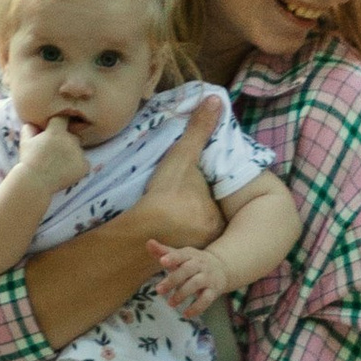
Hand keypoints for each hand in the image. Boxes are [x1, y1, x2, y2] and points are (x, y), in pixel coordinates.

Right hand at [21, 115, 88, 188]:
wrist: (35, 182)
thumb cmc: (28, 161)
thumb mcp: (25, 142)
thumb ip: (29, 129)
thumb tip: (32, 123)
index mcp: (56, 131)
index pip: (63, 118)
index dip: (60, 123)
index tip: (57, 128)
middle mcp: (70, 139)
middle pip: (73, 136)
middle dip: (66, 142)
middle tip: (56, 152)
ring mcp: (79, 153)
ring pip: (78, 150)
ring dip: (72, 154)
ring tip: (60, 164)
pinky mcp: (84, 166)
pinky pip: (84, 163)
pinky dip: (78, 167)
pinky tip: (66, 172)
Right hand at [134, 103, 226, 253]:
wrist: (142, 230)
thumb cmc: (165, 194)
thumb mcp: (182, 157)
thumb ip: (199, 130)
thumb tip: (216, 99)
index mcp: (218, 213)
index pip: (213, 198)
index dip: (200, 191)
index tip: (187, 188)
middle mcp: (212, 236)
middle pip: (203, 217)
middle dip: (193, 211)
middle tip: (175, 203)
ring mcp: (194, 251)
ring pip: (190, 234)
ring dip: (181, 228)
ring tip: (165, 218)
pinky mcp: (174, 260)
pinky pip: (176, 247)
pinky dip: (168, 241)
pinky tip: (157, 235)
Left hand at [148, 238, 227, 318]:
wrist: (222, 267)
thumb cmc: (193, 262)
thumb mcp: (180, 256)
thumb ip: (164, 251)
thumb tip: (149, 243)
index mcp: (190, 255)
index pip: (181, 255)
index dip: (172, 258)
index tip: (162, 261)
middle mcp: (200, 265)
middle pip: (187, 270)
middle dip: (173, 280)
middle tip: (158, 290)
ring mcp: (207, 278)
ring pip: (196, 284)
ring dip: (182, 294)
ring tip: (170, 303)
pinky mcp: (213, 291)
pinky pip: (206, 300)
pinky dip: (197, 308)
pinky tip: (186, 314)